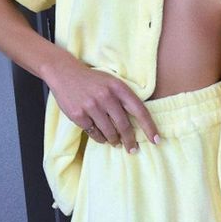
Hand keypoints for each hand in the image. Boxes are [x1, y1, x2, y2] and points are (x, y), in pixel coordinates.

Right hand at [46, 56, 160, 153]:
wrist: (64, 73)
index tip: (156, 140)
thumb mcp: (112, 82)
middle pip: (124, 126)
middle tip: (132, 149)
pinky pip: (94, 133)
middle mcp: (106, 96)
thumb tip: (138, 122)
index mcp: (119, 87)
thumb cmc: (93, 80)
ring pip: (109, 132)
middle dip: (130, 140)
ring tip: (116, 143)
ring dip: (114, 141)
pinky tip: (102, 138)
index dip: (149, 127)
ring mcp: (91, 106)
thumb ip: (124, 98)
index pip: (139, 110)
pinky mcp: (78, 115)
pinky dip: (100, 138)